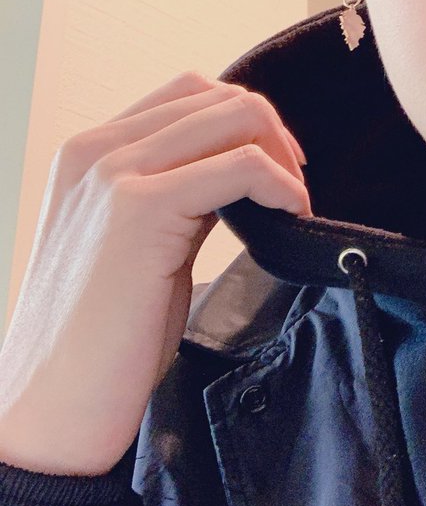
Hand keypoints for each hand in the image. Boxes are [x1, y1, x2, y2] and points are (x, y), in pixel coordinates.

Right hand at [0, 72, 309, 475]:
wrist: (51, 412)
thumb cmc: (100, 341)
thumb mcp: (137, 243)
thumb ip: (176, 193)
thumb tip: (242, 168)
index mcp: (88, 152)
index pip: (188, 93)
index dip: (244, 121)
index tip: (276, 166)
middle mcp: (95, 148)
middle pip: (215, 96)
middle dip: (270, 133)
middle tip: (294, 186)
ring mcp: (114, 172)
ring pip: (233, 117)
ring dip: (281, 156)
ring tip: (294, 203)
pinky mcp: (141, 207)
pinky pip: (241, 165)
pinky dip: (280, 183)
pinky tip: (292, 213)